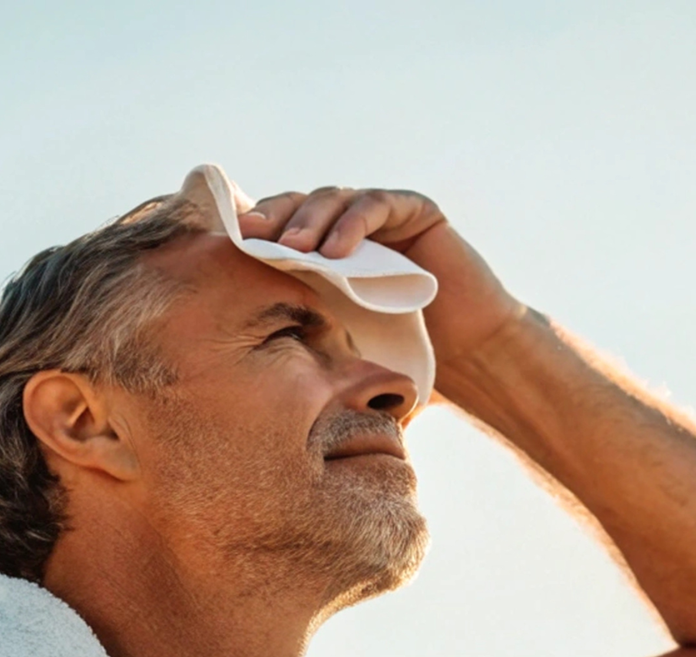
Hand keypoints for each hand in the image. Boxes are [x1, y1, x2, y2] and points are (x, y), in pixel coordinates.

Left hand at [236, 186, 525, 388]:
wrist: (470, 357)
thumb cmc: (404, 363)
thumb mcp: (340, 365)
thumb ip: (305, 371)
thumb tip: (249, 418)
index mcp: (320, 258)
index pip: (276, 232)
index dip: (252, 236)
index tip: (225, 254)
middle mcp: (345, 230)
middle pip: (296, 207)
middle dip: (272, 220)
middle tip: (251, 240)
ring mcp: (378, 217)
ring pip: (330, 199)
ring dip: (307, 221)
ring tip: (293, 248)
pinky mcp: (413, 210)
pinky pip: (375, 204)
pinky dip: (352, 223)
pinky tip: (336, 250)